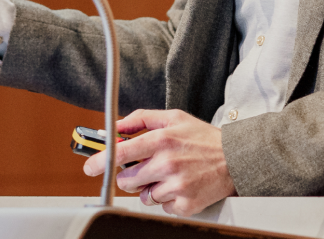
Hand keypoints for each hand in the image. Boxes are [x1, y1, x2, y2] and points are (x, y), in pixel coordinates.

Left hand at [83, 109, 235, 216]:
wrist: (234, 159)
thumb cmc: (203, 138)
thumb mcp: (174, 117)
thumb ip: (143, 118)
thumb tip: (118, 124)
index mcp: (162, 140)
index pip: (121, 152)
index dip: (101, 160)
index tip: (90, 165)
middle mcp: (167, 163)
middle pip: (126, 180)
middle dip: (128, 176)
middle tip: (142, 168)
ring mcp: (175, 185)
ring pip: (143, 196)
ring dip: (149, 188)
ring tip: (167, 175)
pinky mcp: (184, 204)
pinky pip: (161, 207)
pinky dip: (166, 198)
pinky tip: (179, 185)